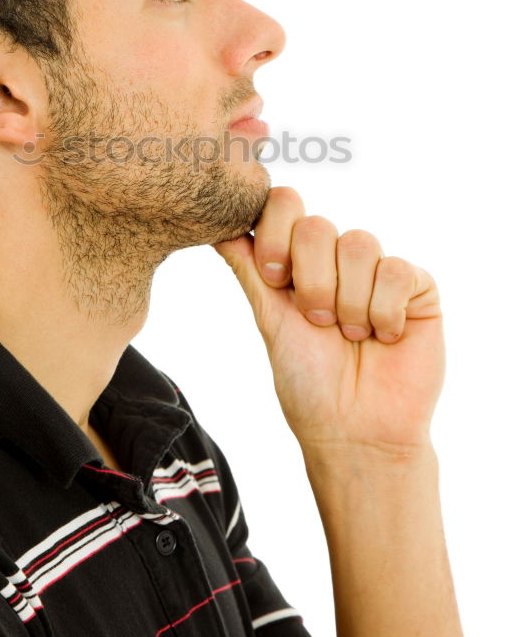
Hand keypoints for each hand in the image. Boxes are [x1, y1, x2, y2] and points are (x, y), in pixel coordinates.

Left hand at [213, 187, 444, 454]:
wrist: (355, 431)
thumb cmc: (309, 382)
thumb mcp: (268, 318)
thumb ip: (248, 267)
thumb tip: (217, 226)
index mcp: (298, 261)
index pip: (284, 205)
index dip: (275, 234)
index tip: (275, 278)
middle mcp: (337, 258)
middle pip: (316, 225)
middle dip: (310, 281)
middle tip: (317, 322)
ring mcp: (377, 269)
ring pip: (358, 243)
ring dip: (347, 301)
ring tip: (350, 335)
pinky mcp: (417, 287)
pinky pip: (396, 270)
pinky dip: (383, 311)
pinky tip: (384, 337)